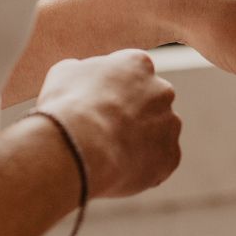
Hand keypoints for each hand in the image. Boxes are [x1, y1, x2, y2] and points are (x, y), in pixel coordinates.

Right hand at [36, 50, 181, 199]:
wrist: (80, 147)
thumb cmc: (68, 107)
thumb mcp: (63, 75)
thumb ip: (82, 72)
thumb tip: (80, 75)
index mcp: (138, 64)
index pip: (131, 72)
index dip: (112, 90)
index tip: (97, 105)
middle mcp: (162, 90)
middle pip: (149, 102)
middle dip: (131, 115)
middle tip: (104, 132)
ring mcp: (170, 124)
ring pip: (157, 133)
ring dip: (139, 142)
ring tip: (107, 156)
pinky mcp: (171, 156)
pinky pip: (159, 162)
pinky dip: (143, 168)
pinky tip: (119, 171)